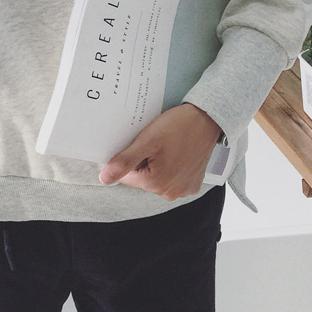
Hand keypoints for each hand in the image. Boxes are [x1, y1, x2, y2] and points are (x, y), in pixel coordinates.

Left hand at [98, 104, 222, 200]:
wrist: (207, 119)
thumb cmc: (178, 127)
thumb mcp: (147, 141)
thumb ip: (125, 161)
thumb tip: (105, 178)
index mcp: (157, 184)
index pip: (128, 176)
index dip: (130, 158)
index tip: (140, 144)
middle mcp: (171, 193)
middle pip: (144, 178)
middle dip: (145, 161)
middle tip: (155, 142)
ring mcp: (184, 189)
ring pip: (158, 177)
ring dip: (158, 163)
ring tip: (167, 145)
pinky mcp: (193, 182)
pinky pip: (173, 176)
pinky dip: (172, 165)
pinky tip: (177, 151)